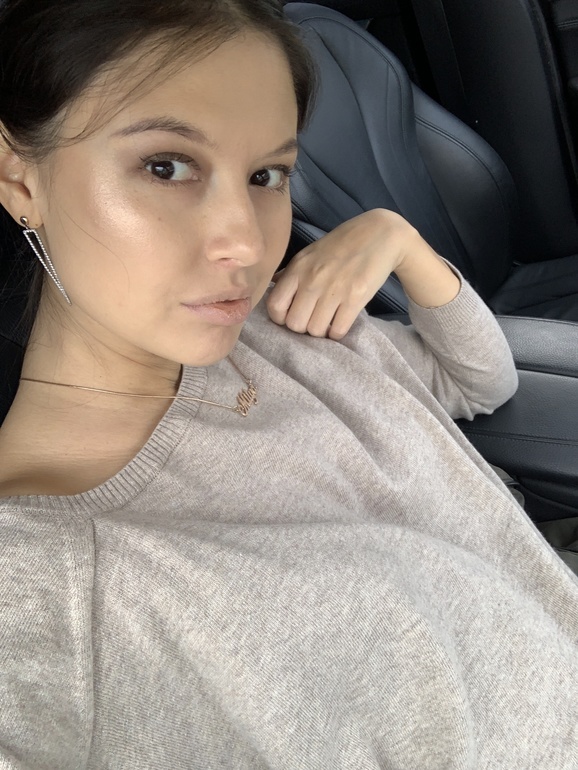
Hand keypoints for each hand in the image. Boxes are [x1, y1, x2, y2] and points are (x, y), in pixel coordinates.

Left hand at [266, 209, 458, 339]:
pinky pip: (338, 330)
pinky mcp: (356, 297)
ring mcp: (334, 289)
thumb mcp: (310, 254)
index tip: (292, 314)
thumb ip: (290, 273)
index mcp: (298, 268)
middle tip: (312, 320)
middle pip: (294, 324)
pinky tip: (340, 322)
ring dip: (321, 331)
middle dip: (302, 327)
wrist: (379, 233)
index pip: (274, 306)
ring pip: (316, 330)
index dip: (281, 317)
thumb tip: (272, 287)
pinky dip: (337, 332)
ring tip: (327, 321)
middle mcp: (313, 279)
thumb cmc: (341, 245)